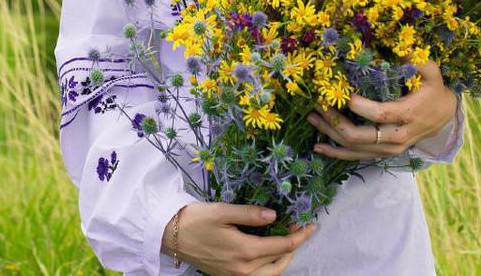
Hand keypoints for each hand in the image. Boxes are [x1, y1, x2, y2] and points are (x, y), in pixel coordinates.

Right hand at [162, 202, 315, 275]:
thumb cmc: (195, 220)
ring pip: (271, 274)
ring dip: (284, 260)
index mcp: (244, 252)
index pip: (282, 246)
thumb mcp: (223, 211)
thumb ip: (250, 214)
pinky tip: (269, 254)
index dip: (299, 235)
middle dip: (294, 246)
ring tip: (288, 242)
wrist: (171, 236)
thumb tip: (274, 215)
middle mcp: (243, 270)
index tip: (309, 225)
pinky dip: (270, 267)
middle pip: (280, 263)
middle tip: (300, 230)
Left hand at [307, 60, 457, 160]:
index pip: (378, 114)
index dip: (356, 105)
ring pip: (355, 148)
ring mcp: (390, 149)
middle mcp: (398, 137)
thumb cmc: (433, 91)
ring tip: (312, 118)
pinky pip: (357, 157)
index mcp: (408, 115)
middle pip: (360, 136)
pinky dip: (336, 153)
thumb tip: (400, 48)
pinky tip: (319, 146)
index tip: (339, 91)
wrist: (444, 118)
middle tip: (318, 103)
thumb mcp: (432, 73)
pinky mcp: (383, 154)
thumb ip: (418, 60)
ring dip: (330, 134)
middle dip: (335, 120)